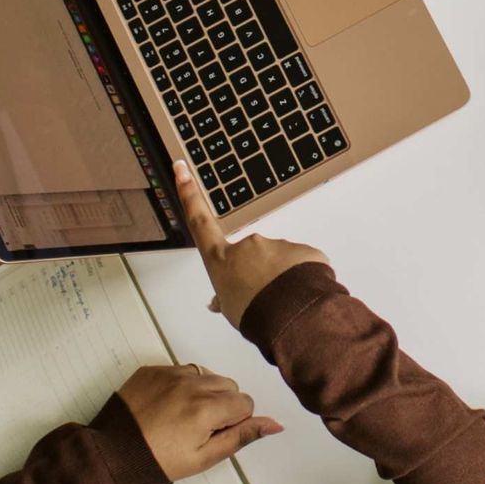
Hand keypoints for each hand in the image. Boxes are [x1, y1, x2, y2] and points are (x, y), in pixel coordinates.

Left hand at [114, 364, 281, 482]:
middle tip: (199, 428)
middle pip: (228, 385)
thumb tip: (276, 424)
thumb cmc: (158, 461)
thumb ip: (242, 436)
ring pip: (206, 375)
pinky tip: (167, 406)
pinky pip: (180, 370)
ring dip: (204, 391)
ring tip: (183, 416)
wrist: (110, 453)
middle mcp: (192, 383)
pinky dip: (181, 384)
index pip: (245, 403)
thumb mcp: (203, 457)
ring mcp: (170, 373)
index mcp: (207, 407)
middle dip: (222, 404)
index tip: (214, 435)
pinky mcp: (152, 370)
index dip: (235, 422)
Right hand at [172, 160, 327, 327]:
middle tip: (264, 300)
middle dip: (259, 274)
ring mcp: (275, 245)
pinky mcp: (302, 250)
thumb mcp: (230, 310)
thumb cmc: (255, 314)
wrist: (291, 315)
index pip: (200, 221)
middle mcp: (247, 245)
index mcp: (222, 259)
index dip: (189, 194)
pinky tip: (301, 296)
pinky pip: (302, 266)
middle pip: (251, 255)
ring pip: (279, 262)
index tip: (182, 168)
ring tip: (283, 303)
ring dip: (282, 279)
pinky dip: (302, 280)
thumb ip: (224, 299)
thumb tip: (217, 302)